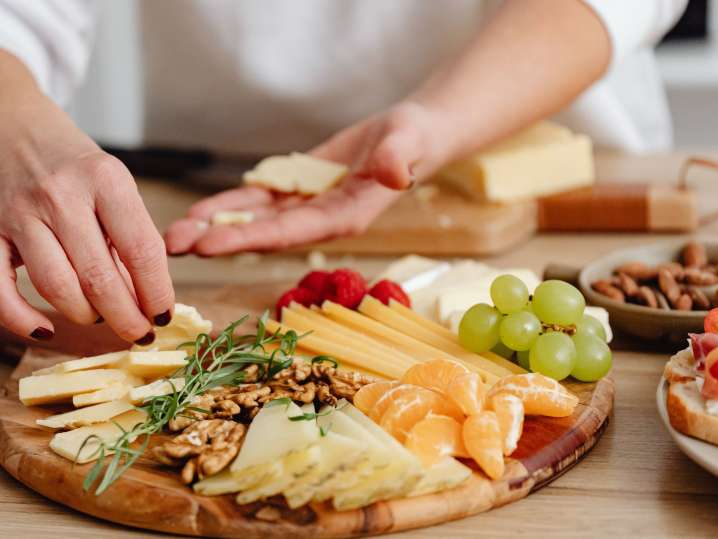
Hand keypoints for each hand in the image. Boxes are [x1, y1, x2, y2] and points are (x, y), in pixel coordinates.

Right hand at [0, 54, 173, 342]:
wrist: (13, 126)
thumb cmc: (75, 165)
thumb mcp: (114, 186)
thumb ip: (130, 234)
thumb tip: (149, 297)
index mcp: (106, 180)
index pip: (142, 250)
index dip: (157, 292)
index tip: (164, 316)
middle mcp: (62, 195)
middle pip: (100, 277)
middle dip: (125, 317)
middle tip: (139, 335)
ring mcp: (21, 213)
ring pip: (57, 287)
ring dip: (85, 315)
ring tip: (100, 318)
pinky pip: (0, 288)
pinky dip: (21, 319)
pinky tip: (44, 330)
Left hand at [165, 103, 446, 254]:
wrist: (411, 136)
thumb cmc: (414, 140)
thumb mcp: (408, 143)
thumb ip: (398, 160)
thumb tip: (393, 175)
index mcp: (343, 218)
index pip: (289, 232)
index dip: (248, 239)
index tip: (208, 246)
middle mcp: (319, 219)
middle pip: (263, 233)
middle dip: (219, 239)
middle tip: (172, 245)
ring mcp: (306, 207)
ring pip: (254, 219)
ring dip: (215, 227)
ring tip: (174, 233)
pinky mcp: (298, 190)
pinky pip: (259, 200)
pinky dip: (229, 206)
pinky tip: (200, 212)